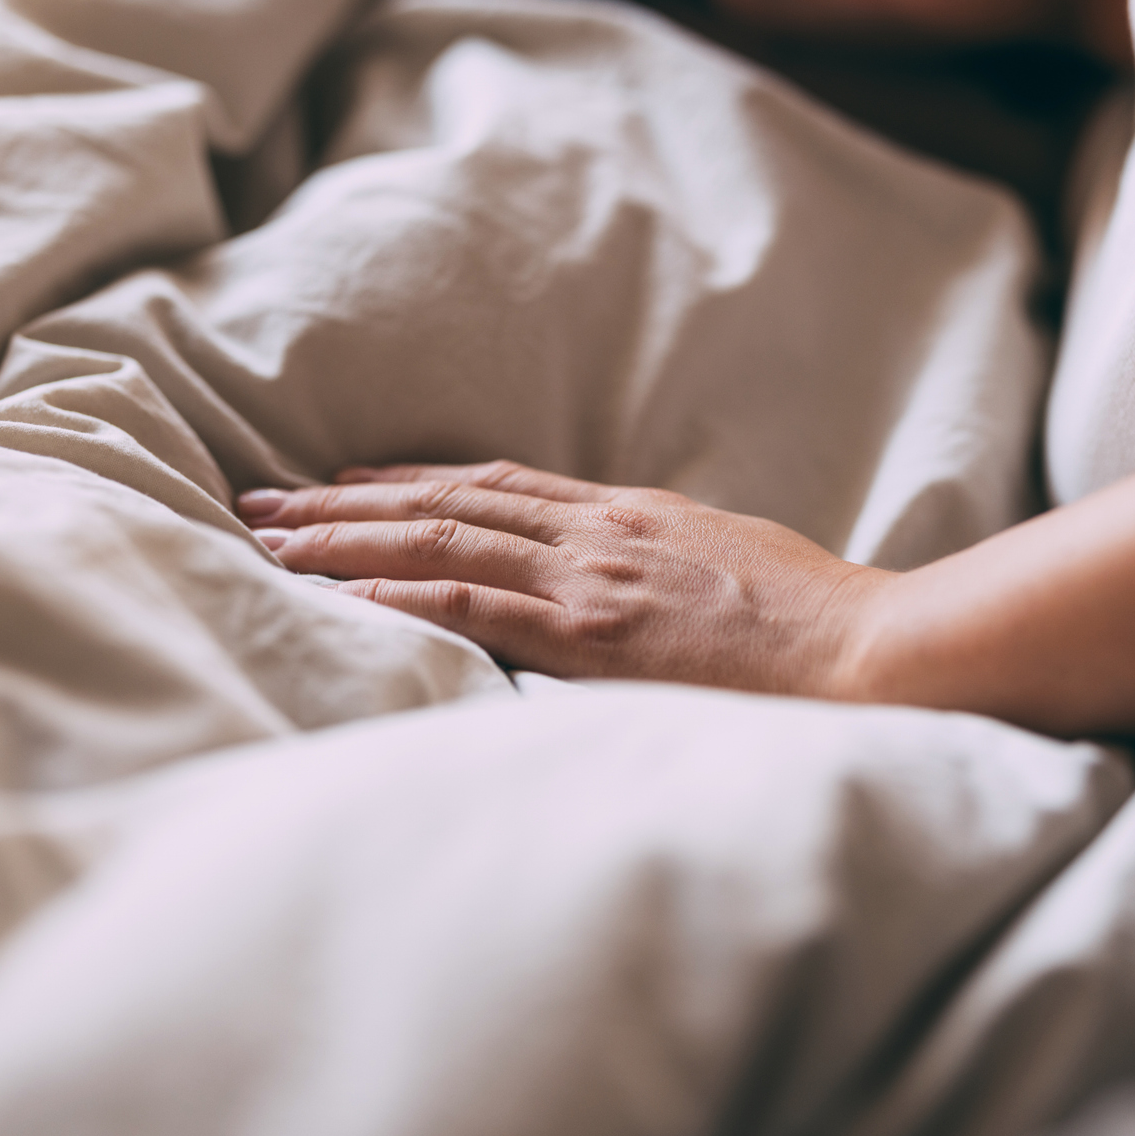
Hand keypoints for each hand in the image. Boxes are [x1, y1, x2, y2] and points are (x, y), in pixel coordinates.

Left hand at [236, 461, 893, 695]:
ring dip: (346, 542)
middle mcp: (599, 534)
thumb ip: (662, 564)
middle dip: (345, 504)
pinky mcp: (595, 637)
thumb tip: (623, 583)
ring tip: (269, 539)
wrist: (873, 653)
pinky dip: (405, 597)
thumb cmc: (819, 624)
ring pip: (442, 543)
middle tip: (261, 501)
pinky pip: (479, 607)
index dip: (408, 482)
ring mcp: (594, 580)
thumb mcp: (731, 566)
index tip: (342, 484)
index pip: (494, 486)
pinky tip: (343, 597)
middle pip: (446, 504)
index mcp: (631, 516)